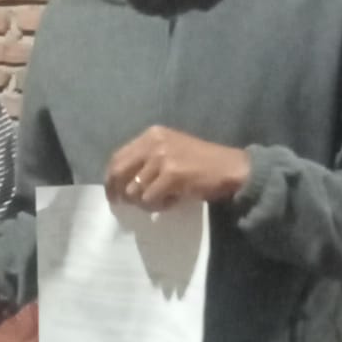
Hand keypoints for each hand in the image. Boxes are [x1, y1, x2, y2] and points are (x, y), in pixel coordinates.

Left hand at [105, 125, 249, 208]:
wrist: (230, 168)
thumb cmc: (201, 163)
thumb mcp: (170, 151)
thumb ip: (146, 160)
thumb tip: (121, 182)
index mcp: (152, 134)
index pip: (118, 157)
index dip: (110, 178)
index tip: (112, 194)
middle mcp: (154, 142)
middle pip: (119, 172)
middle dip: (118, 192)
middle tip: (123, 205)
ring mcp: (162, 158)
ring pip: (134, 190)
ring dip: (144, 203)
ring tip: (161, 201)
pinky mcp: (171, 175)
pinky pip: (150, 199)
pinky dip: (158, 206)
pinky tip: (171, 202)